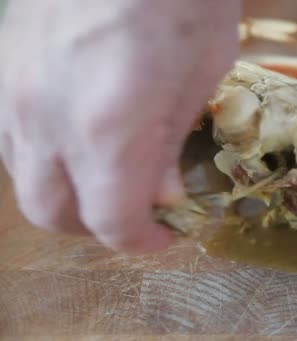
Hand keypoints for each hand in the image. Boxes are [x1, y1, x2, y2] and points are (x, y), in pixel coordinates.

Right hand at [0, 0, 239, 252]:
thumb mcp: (200, 75)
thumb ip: (170, 143)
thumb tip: (157, 191)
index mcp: (107, 128)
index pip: (111, 220)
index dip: (141, 240)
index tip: (167, 234)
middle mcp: (46, 118)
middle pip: (52, 213)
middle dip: (97, 228)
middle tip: (137, 214)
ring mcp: (14, 91)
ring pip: (24, 179)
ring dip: (67, 196)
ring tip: (108, 182)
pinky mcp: (4, 67)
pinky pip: (12, 138)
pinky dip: (45, 159)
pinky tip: (77, 142)